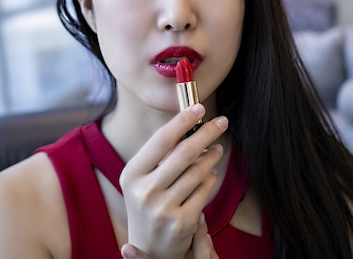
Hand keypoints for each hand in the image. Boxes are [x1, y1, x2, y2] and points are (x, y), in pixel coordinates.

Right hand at [119, 104, 227, 258]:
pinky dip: (210, 178)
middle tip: (222, 122)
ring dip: (212, 156)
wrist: (149, 247)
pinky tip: (210, 173)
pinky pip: (204, 190)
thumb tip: (189, 124)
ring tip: (217, 149)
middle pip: (183, 153)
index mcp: (131, 175)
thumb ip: (160, 157)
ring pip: (197, 171)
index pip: (160, 140)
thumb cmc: (148, 204)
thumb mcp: (142, 180)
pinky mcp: (182, 222)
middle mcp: (144, 191)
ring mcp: (163, 209)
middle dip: (206, 133)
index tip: (200, 108)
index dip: (182, 121)